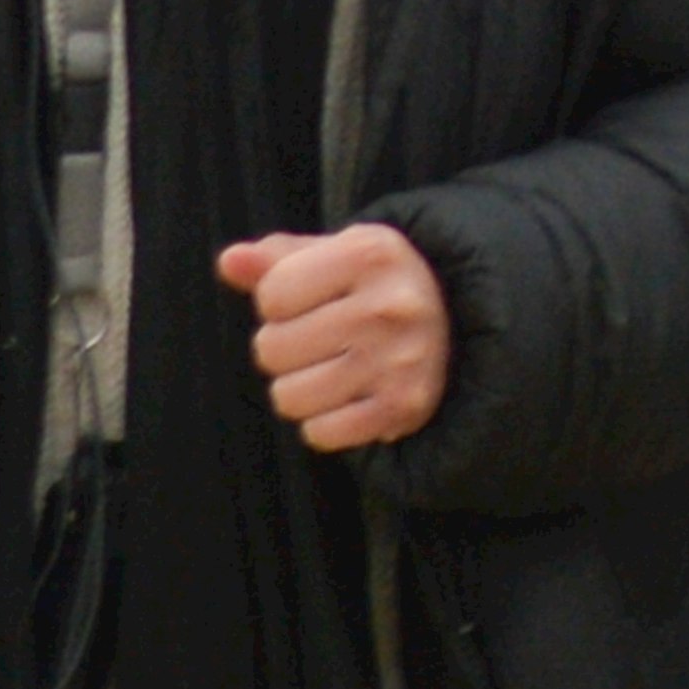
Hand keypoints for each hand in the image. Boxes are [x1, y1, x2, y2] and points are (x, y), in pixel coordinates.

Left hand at [226, 221, 451, 454]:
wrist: (458, 322)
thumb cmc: (377, 284)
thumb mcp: (336, 254)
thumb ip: (278, 258)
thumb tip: (230, 260)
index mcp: (370, 254)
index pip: (271, 295)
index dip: (279, 302)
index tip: (312, 300)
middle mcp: (388, 306)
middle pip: (270, 349)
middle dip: (285, 348)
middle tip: (323, 339)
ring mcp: (399, 360)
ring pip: (288, 397)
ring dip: (299, 388)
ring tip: (334, 369)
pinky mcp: (404, 407)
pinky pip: (318, 434)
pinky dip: (324, 422)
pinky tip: (350, 397)